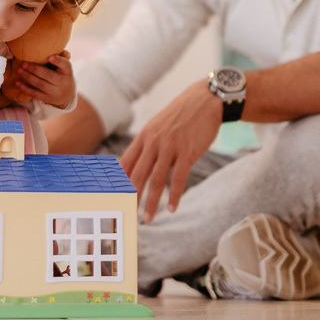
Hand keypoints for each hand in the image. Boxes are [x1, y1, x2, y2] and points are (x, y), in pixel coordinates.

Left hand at [15, 53, 75, 108]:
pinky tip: (17, 83)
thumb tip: (42, 48)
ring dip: (28, 77)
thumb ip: (57, 59)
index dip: (58, 61)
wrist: (67, 94)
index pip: (65, 65)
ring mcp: (55, 92)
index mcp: (67, 71)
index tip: (50, 57)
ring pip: (40, 84)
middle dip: (34, 69)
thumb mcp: (64, 67)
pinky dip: (25, 89)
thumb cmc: (62, 75)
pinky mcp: (47, 99)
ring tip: (19, 70)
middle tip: (23, 63)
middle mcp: (63, 82)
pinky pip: (35, 94)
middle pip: (48, 75)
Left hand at [119, 80, 221, 221]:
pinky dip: (175, 195)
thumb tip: (139, 166)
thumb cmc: (181, 116)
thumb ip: (148, 145)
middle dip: (131, 198)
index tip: (114, 198)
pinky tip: (173, 208)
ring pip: (156, 180)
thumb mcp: (158, 126)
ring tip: (147, 219)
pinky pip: (178, 178)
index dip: (119, 182)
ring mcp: (169, 147)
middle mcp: (153, 142)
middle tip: (126, 215)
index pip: (126, 163)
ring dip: (151, 202)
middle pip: (137, 175)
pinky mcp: (187, 152)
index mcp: (143, 136)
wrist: (205, 101)